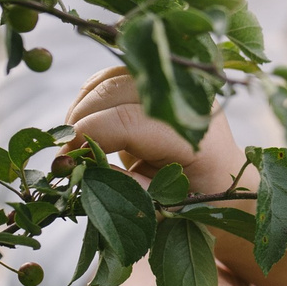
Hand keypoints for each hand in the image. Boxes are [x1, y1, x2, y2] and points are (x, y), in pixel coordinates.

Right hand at [67, 65, 244, 193]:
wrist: (222, 184)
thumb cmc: (195, 202)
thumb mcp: (162, 208)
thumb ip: (126, 189)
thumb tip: (82, 167)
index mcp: (197, 140)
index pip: (131, 122)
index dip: (90, 136)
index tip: (64, 160)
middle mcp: (191, 105)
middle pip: (119, 89)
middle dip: (82, 118)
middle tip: (65, 153)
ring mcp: (178, 88)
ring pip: (114, 77)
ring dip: (84, 106)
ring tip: (75, 140)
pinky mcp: (163, 83)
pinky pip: (116, 77)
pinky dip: (93, 97)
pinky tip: (86, 125)